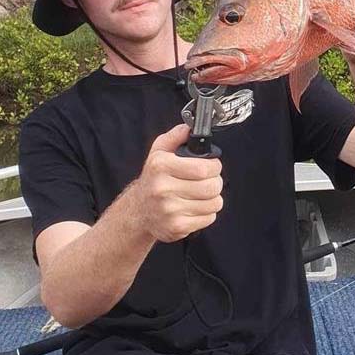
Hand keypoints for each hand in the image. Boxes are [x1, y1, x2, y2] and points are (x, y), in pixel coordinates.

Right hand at [129, 124, 223, 242]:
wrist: (139, 211)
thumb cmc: (154, 179)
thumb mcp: (159, 152)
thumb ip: (175, 136)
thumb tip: (189, 127)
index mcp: (161, 167)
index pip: (204, 168)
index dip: (215, 167)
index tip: (212, 166)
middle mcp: (163, 189)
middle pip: (212, 187)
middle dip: (216, 182)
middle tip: (208, 181)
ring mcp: (169, 210)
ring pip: (214, 203)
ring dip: (213, 198)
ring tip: (201, 195)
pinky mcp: (177, 227)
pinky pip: (209, 218)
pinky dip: (207, 213)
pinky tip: (195, 207)